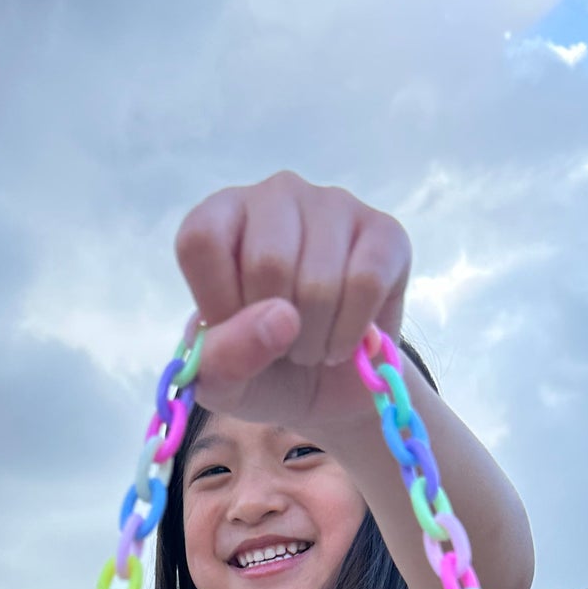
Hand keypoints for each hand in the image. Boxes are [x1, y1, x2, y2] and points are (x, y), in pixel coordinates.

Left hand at [174, 170, 411, 439]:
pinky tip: (347, 339)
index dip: (218, 303)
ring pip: (320, 281)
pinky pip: (366, 283)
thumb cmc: (262, 370)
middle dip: (275, 330)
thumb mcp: (222, 382)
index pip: (201, 240)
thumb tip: (280, 318)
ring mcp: (334, 206)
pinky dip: (352, 332)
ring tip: (312, 343)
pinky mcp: (386, 232)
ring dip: (315, 340)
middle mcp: (276, 195)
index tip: (236, 331)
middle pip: (268, 263)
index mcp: (221, 218)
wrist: (327, 393)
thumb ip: (223, 358)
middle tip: (282, 342)